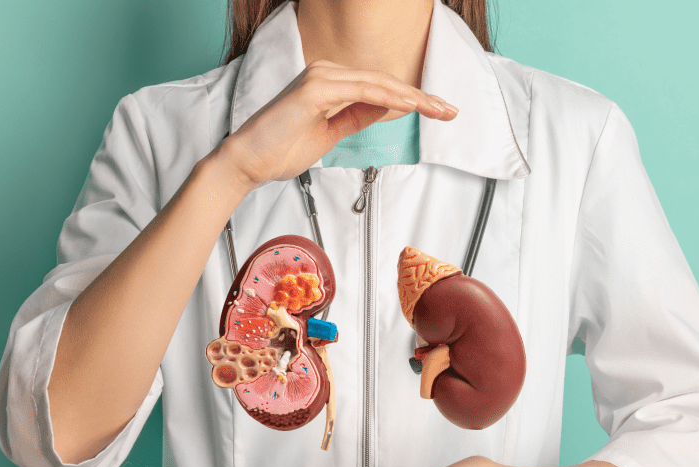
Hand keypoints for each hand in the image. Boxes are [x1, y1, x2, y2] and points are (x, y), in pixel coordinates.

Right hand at [219, 59, 457, 190]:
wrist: (247, 162)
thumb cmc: (280, 150)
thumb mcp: (330, 134)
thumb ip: (356, 117)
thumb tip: (383, 109)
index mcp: (328, 81)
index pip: (379, 88)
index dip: (411, 99)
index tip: (438, 111)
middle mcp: (326, 72)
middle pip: (384, 82)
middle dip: (421, 97)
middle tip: (450, 110)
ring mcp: (320, 77)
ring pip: (378, 83)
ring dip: (412, 97)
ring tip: (438, 110)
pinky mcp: (315, 89)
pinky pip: (363, 90)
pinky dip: (390, 98)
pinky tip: (411, 106)